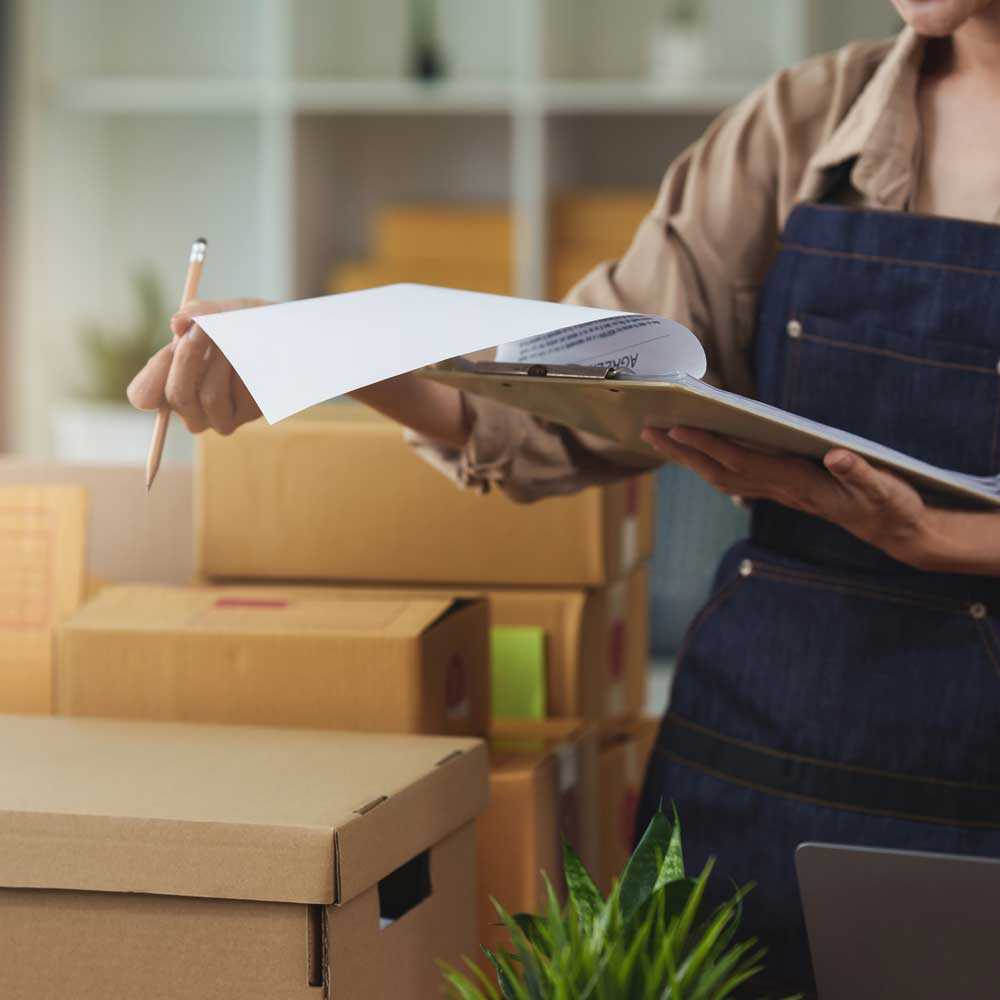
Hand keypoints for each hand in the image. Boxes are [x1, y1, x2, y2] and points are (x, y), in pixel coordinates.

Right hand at [127, 297, 267, 434]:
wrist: (288, 333)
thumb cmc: (244, 322)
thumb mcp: (219, 311)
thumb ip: (196, 313)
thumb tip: (177, 324)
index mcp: (172, 385)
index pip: (143, 395)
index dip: (153, 372)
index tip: (172, 342)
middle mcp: (194, 410)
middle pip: (176, 396)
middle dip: (188, 357)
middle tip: (202, 328)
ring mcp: (222, 416)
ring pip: (208, 396)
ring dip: (220, 359)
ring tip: (235, 336)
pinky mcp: (249, 414)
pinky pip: (240, 393)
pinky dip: (246, 365)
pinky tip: (258, 352)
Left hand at [641, 426, 932, 566]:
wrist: (895, 531)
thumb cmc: (890, 506)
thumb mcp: (885, 490)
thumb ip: (862, 475)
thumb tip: (837, 457)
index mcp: (797, 483)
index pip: (742, 461)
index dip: (709, 445)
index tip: (677, 428)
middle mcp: (780, 489)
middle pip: (719, 470)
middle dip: (681, 451)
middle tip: (646, 429)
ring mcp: (778, 492)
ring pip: (722, 475)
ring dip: (689, 458)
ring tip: (659, 437)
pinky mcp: (783, 490)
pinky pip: (736, 477)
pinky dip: (710, 463)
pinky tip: (696, 452)